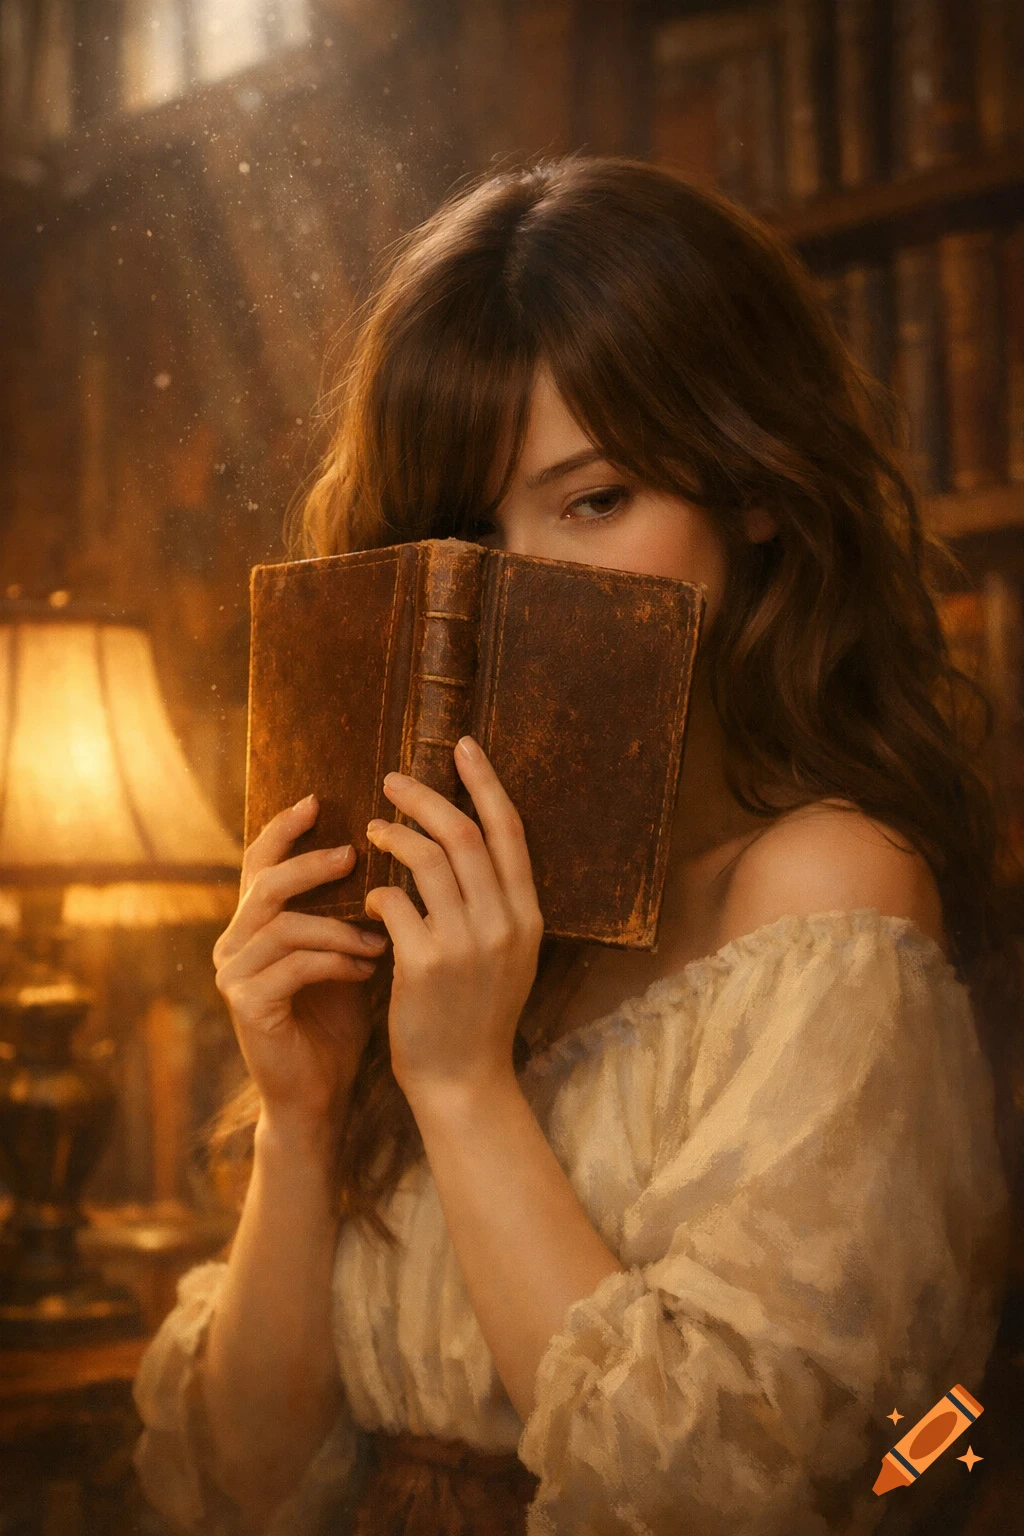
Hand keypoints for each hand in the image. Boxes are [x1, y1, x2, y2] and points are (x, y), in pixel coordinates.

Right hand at [213, 795, 389, 1135]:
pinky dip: (335, 961)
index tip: (319, 799)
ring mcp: (234, 975)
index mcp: (254, 923)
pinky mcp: (247, 1005)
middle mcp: (234, 943)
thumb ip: (350, 908)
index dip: (284, 828)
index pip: (260, 861)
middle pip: (265, 883)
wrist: (320, 1093)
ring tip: (381, 936)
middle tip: (354, 853)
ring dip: (338, 924)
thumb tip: (395, 850)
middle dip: (311, 865)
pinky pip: (293, 966)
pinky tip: (367, 969)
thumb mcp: (346, 951)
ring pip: (282, 924)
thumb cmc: (338, 1017)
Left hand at [363, 736, 544, 1110]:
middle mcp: (504, 923)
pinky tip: (369, 896)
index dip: (485, 782)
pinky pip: (394, 902)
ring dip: (394, 835)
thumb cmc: (477, 1014)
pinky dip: (378, 890)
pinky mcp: (425, 965)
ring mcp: (467, 944)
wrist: (463, 1081)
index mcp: (528, 915)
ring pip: (427, 858)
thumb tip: (464, 843)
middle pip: (463, 833)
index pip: (509, 830)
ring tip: (372, 829)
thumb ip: (495, 903)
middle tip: (391, 780)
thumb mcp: (507, 956)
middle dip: (425, 796)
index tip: (463, 747)